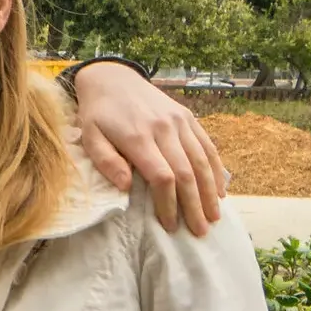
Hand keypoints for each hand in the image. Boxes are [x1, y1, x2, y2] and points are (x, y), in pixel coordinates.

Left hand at [72, 63, 227, 235]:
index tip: (169, 225)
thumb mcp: (89, 137)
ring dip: (211, 191)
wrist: (113, 79)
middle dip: (195, 205)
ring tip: (214, 217)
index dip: (169, 204)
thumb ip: (106, 162)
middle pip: (188, 173)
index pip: (162, 177)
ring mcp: (180, 122)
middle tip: (199, 231)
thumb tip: (125, 187)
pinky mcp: (188, 118)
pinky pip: (207, 146)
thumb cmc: (97, 114)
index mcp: (139, 137)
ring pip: (202, 161)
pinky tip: (220, 190)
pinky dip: (216, 170)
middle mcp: (165, 129)